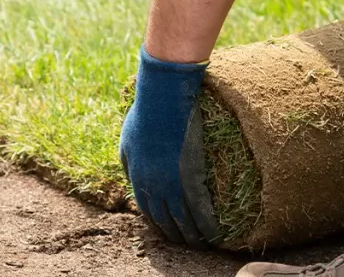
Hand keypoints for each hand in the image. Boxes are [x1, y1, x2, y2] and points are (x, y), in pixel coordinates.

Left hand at [118, 47, 221, 248]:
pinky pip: (200, 210)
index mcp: (137, 177)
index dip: (157, 224)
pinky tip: (215, 235)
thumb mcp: (127, 139)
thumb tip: (131, 175)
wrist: (163, 98)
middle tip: (186, 243)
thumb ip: (129, 161)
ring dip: (192, 237)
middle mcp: (153, 186)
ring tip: (202, 246)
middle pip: (164, 220)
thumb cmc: (146, 113)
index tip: (166, 231)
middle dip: (174, 235)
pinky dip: (208, 225)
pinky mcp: (191, 177)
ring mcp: (172, 183)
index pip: (147, 210)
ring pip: (182, 220)